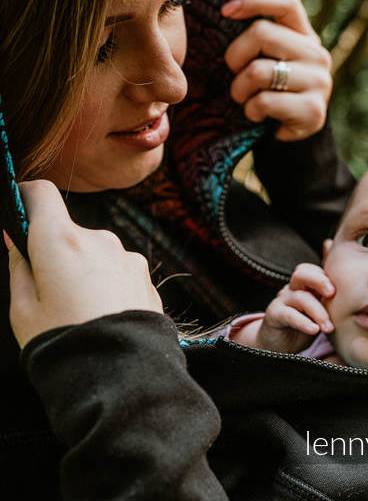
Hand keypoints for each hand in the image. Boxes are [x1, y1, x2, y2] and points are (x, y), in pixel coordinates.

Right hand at [7, 180, 162, 348]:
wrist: (122, 380)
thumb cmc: (63, 346)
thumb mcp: (23, 310)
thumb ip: (19, 266)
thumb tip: (17, 238)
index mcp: (61, 241)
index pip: (41, 193)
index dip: (26, 196)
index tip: (18, 210)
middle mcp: (99, 239)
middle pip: (68, 231)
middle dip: (54, 252)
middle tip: (46, 293)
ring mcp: (126, 256)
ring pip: (94, 253)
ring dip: (82, 271)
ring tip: (77, 315)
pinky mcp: (144, 275)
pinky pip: (116, 271)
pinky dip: (105, 285)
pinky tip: (101, 318)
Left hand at [222, 0, 331, 140]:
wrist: (293, 133)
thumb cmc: (271, 89)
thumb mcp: (270, 58)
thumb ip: (258, 36)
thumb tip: (226, 9)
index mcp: (305, 35)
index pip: (288, 3)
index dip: (255, 0)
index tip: (226, 11)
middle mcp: (317, 54)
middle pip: (261, 33)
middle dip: (234, 56)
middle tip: (234, 74)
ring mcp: (319, 82)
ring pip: (257, 71)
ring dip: (239, 89)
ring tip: (244, 98)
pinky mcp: (313, 111)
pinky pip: (263, 102)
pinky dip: (251, 111)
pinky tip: (258, 115)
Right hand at [233, 262, 335, 353]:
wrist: (278, 345)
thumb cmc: (304, 326)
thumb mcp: (320, 314)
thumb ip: (331, 304)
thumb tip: (357, 306)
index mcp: (305, 286)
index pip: (313, 270)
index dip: (326, 276)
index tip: (342, 289)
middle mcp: (292, 289)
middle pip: (302, 274)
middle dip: (319, 281)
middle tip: (332, 294)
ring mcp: (282, 300)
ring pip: (300, 297)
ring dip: (318, 312)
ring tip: (329, 328)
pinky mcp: (274, 315)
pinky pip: (289, 315)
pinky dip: (303, 322)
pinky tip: (314, 330)